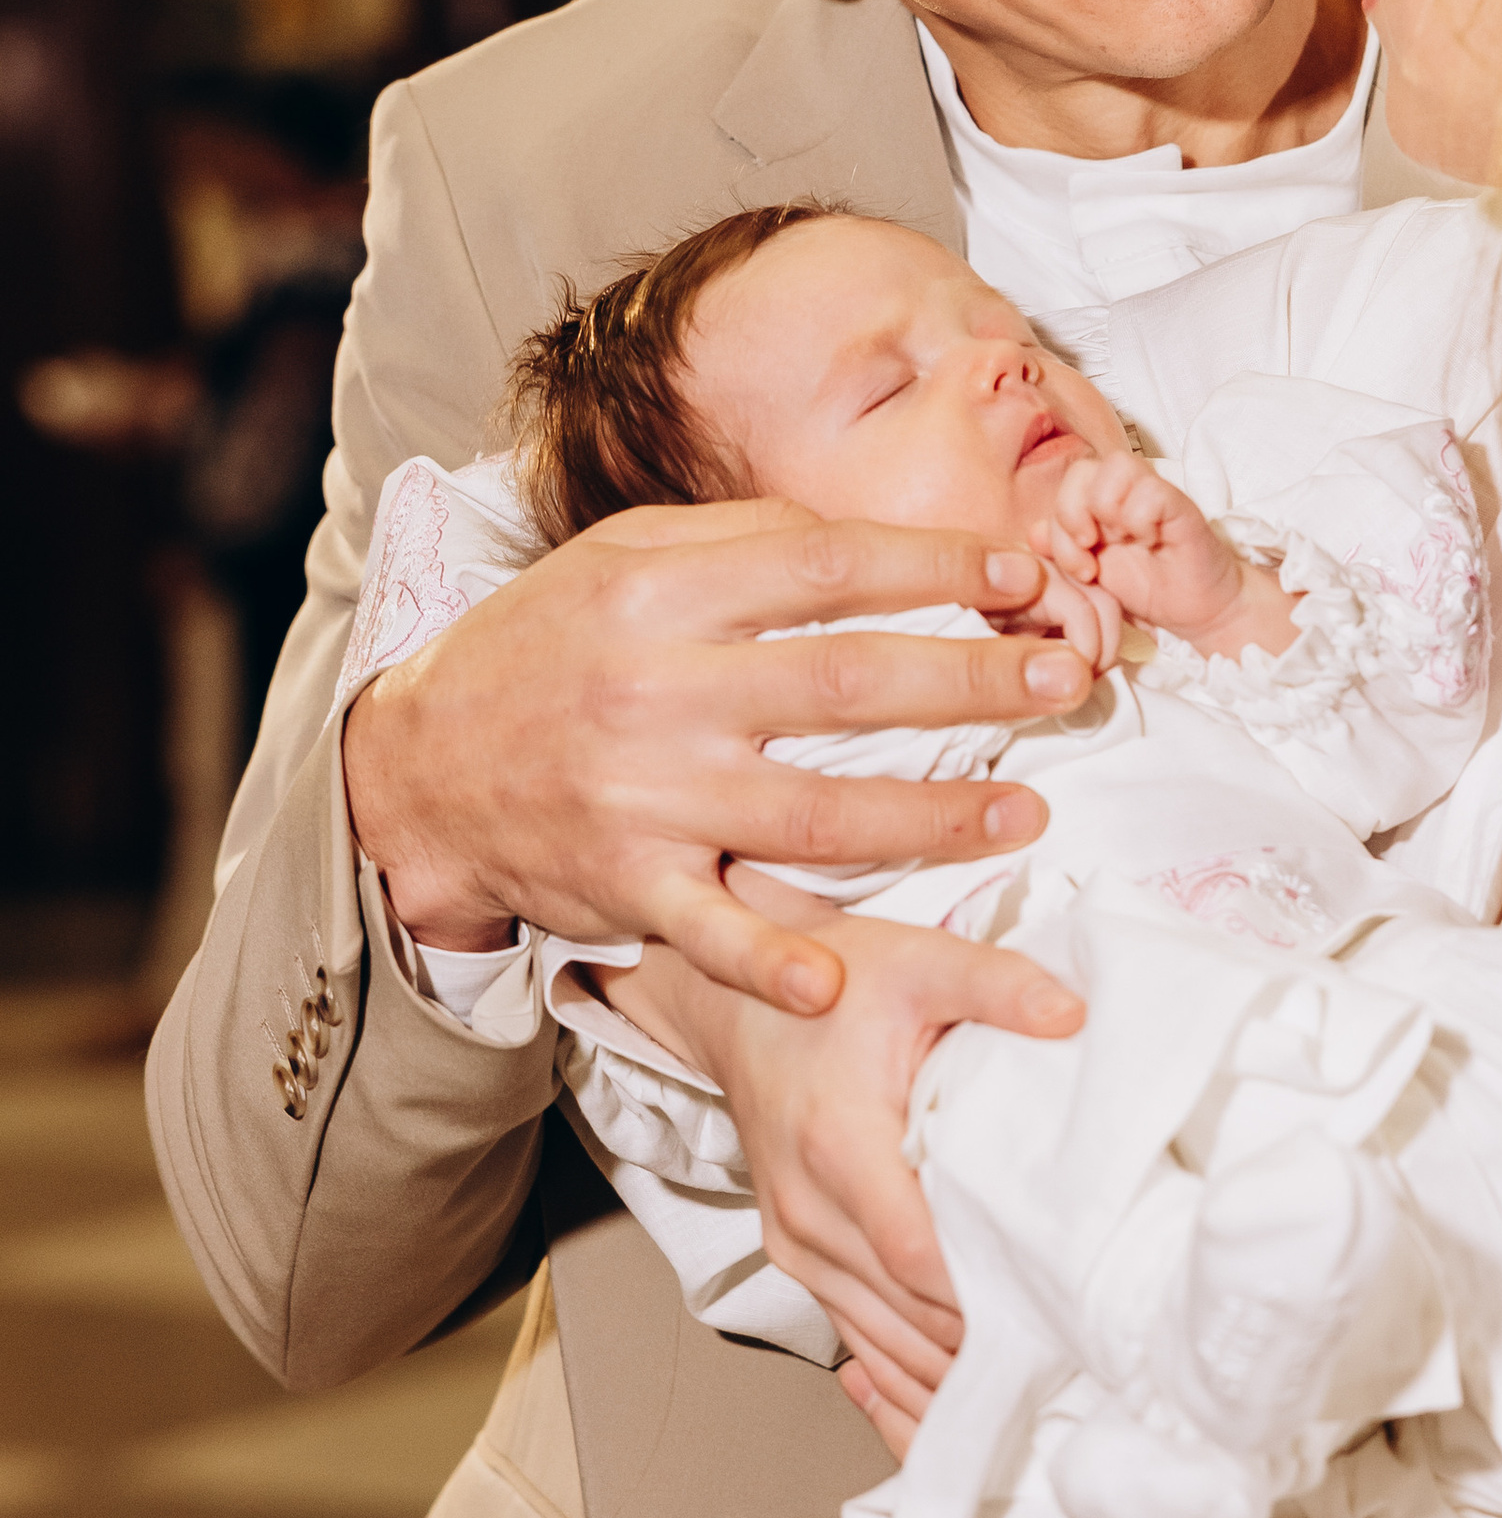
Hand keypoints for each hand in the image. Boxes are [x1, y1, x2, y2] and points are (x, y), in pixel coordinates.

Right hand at [344, 499, 1099, 1009]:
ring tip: (1025, 813)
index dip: (935, 565)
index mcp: (660, 595)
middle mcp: (658, 691)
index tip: (1021, 570)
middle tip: (1066, 680)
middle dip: (973, 680)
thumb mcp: (619, 560)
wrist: (419, 765)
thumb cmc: (544, 648)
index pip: (825, 566)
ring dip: (932, 817)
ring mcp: (645, 795)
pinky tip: (839, 978)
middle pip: (846, 683)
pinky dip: (770, 960)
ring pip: (813, 812)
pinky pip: (710, 931)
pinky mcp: (627, 884)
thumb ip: (738, 543)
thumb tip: (866, 538)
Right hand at [604, 868, 1083, 1443]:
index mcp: (839, 1145)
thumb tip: (1074, 1014)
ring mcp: (799, 1244)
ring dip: (955, 1373)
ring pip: (885, 1344)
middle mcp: (810, 1211)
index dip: (989, 1298)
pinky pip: (858, 1339)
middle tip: (1082, 1358)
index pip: (921, 1257)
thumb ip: (999, 984)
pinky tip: (967, 1394)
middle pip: (910, 1317)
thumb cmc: (825, 984)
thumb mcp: (919, 961)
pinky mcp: (799, 1257)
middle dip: (992, 1345)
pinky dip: (911, 1375)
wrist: (732, 1001)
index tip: (1065, 1313)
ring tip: (1042, 1384)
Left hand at [1038, 455, 1294, 656]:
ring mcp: (1151, 493)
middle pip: (1081, 469)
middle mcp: (1122, 492)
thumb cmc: (1145, 591)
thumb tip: (1035, 534)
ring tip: (1124, 542)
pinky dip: (1141, 518)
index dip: (1060, 524)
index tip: (1079, 566)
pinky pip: (1149, 489)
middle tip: (1090, 554)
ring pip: (1115, 466)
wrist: (1194, 610)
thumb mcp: (1090, 577)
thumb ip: (1061, 554)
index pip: (1063, 485)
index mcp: (1097, 503)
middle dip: (1075, 516)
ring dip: (1109, 510)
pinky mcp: (1179, 504)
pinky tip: (1150, 540)